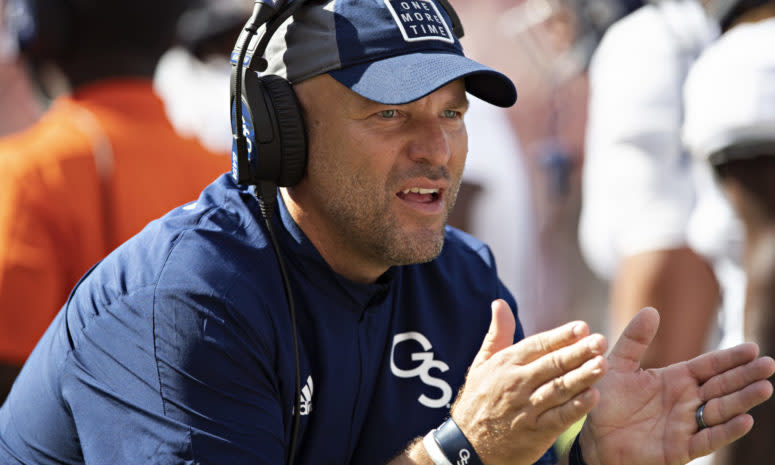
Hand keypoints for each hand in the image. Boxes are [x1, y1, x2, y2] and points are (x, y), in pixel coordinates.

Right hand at [450, 299, 608, 464]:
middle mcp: (517, 383)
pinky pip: (559, 418)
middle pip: (552, 365)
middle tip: (601, 341)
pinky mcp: (535, 433)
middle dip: (578, 352)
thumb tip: (499, 303)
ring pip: (559, 389)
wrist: (466, 445)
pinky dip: (576, 408)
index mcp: (506, 364)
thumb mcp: (481, 363)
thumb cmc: (478, 399)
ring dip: (582, 377)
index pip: (538, 345)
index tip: (583, 327)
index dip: (561, 336)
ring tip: (603, 365)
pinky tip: (593, 397)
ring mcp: (526, 408)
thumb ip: (497, 333)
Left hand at [579, 307, 774, 464]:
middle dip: (745, 376)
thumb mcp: (618, 366)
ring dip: (743, 401)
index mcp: (675, 379)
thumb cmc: (607, 402)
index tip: (753, 348)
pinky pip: (707, 439)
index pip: (709, 366)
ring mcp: (685, 425)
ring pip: (721, 411)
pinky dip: (726, 431)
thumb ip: (634, 340)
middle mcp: (686, 401)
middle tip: (768, 365)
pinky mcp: (680, 449)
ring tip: (764, 388)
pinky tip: (745, 420)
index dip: (730, 358)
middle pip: (721, 386)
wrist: (594, 436)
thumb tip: (651, 310)